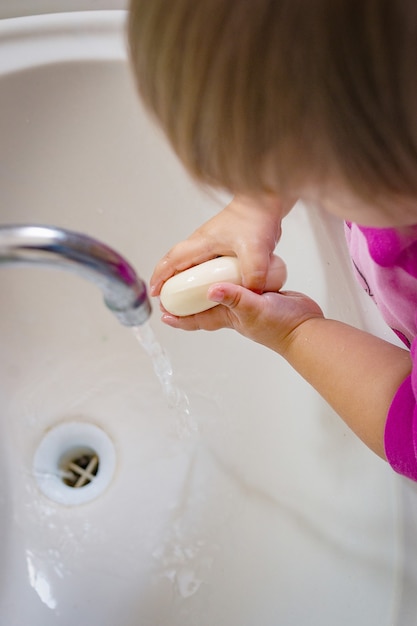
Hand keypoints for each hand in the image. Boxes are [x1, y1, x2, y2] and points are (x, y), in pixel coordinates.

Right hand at [150, 194, 292, 295]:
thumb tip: (250, 294)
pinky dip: (201, 276)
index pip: (173, 260)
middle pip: (176, 263)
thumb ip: (253, 274)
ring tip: (184, 298)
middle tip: (166, 300)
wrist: (267, 201)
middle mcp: (203, 242)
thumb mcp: (256, 250)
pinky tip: (210, 287)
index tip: (154, 292)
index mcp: (202, 242)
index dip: (160, 277)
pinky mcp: (223, 245)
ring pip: (190, 264)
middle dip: (167, 281)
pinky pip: (205, 264)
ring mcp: (212, 243)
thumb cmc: (256, 218)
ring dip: (184, 279)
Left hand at [161, 282, 323, 356]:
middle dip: (188, 302)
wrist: (307, 328)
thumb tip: (211, 290)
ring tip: (198, 274)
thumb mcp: (254, 308)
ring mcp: (248, 305)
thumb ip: (234, 298)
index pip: (197, 319)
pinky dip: (233, 280)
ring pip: (223, 296)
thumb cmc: (280, 324)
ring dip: (208, 288)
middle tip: (174, 290)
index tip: (162, 312)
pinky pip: (241, 287)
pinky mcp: (262, 296)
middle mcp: (234, 312)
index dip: (179, 317)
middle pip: (205, 307)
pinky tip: (233, 268)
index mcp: (228, 317)